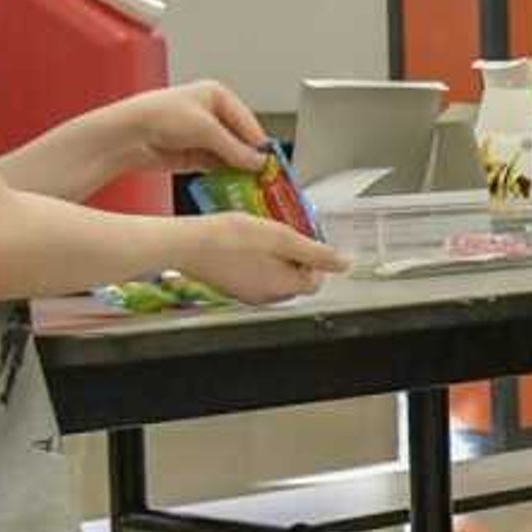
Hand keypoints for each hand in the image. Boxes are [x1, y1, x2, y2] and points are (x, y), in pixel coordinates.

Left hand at [105, 80, 273, 181]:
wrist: (127, 133)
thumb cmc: (159, 115)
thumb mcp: (206, 129)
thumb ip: (235, 148)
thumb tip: (258, 162)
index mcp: (217, 95)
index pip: (249, 123)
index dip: (261, 145)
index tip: (274, 165)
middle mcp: (210, 113)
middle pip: (240, 140)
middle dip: (250, 160)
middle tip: (265, 179)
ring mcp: (200, 135)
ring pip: (229, 156)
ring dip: (238, 171)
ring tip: (252, 187)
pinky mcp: (191, 155)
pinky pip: (215, 167)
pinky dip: (224, 177)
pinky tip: (233, 187)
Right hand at [175, 210, 340, 303]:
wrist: (187, 243)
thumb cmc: (230, 238)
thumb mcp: (283, 237)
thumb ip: (317, 253)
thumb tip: (345, 264)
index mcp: (284, 288)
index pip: (316, 281)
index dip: (315, 259)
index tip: (304, 239)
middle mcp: (267, 297)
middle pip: (296, 280)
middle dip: (295, 257)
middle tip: (283, 234)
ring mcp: (247, 294)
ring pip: (275, 277)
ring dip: (275, 257)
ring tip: (263, 235)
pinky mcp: (231, 287)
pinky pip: (254, 275)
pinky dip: (256, 260)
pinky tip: (244, 242)